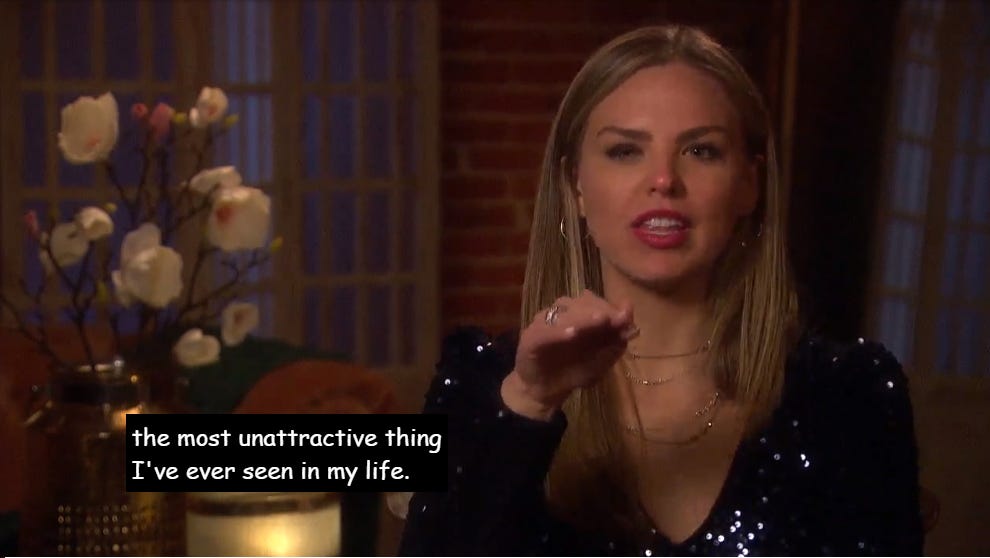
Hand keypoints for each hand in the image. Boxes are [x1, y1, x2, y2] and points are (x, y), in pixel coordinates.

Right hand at [501, 289, 636, 420]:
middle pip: (580, 303)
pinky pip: (543, 332)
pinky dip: (557, 332)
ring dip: (583, 316)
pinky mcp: (529, 338)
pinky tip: (572, 333)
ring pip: (562, 312)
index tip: (627, 316)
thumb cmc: (574, 372)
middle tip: (616, 319)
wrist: (546, 392)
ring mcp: (543, 324)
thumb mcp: (601, 361)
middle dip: (601, 310)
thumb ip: (616, 342)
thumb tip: (632, 321)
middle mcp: (560, 314)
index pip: (594, 302)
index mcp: (578, 315)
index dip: (611, 307)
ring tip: (600, 320)